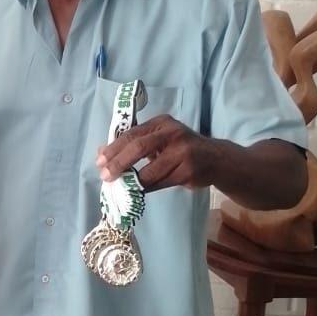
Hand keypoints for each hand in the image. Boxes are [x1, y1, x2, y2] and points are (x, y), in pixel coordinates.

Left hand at [96, 115, 216, 191]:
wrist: (216, 159)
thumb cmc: (181, 149)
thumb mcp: (160, 139)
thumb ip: (134, 144)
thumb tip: (102, 154)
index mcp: (161, 123)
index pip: (132, 133)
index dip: (113, 148)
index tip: (99, 161)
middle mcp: (172, 133)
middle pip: (138, 147)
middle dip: (118, 163)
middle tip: (105, 176)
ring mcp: (183, 152)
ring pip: (150, 171)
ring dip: (132, 181)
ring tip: (119, 187)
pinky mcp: (188, 171)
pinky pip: (161, 183)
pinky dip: (146, 189)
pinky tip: (137, 192)